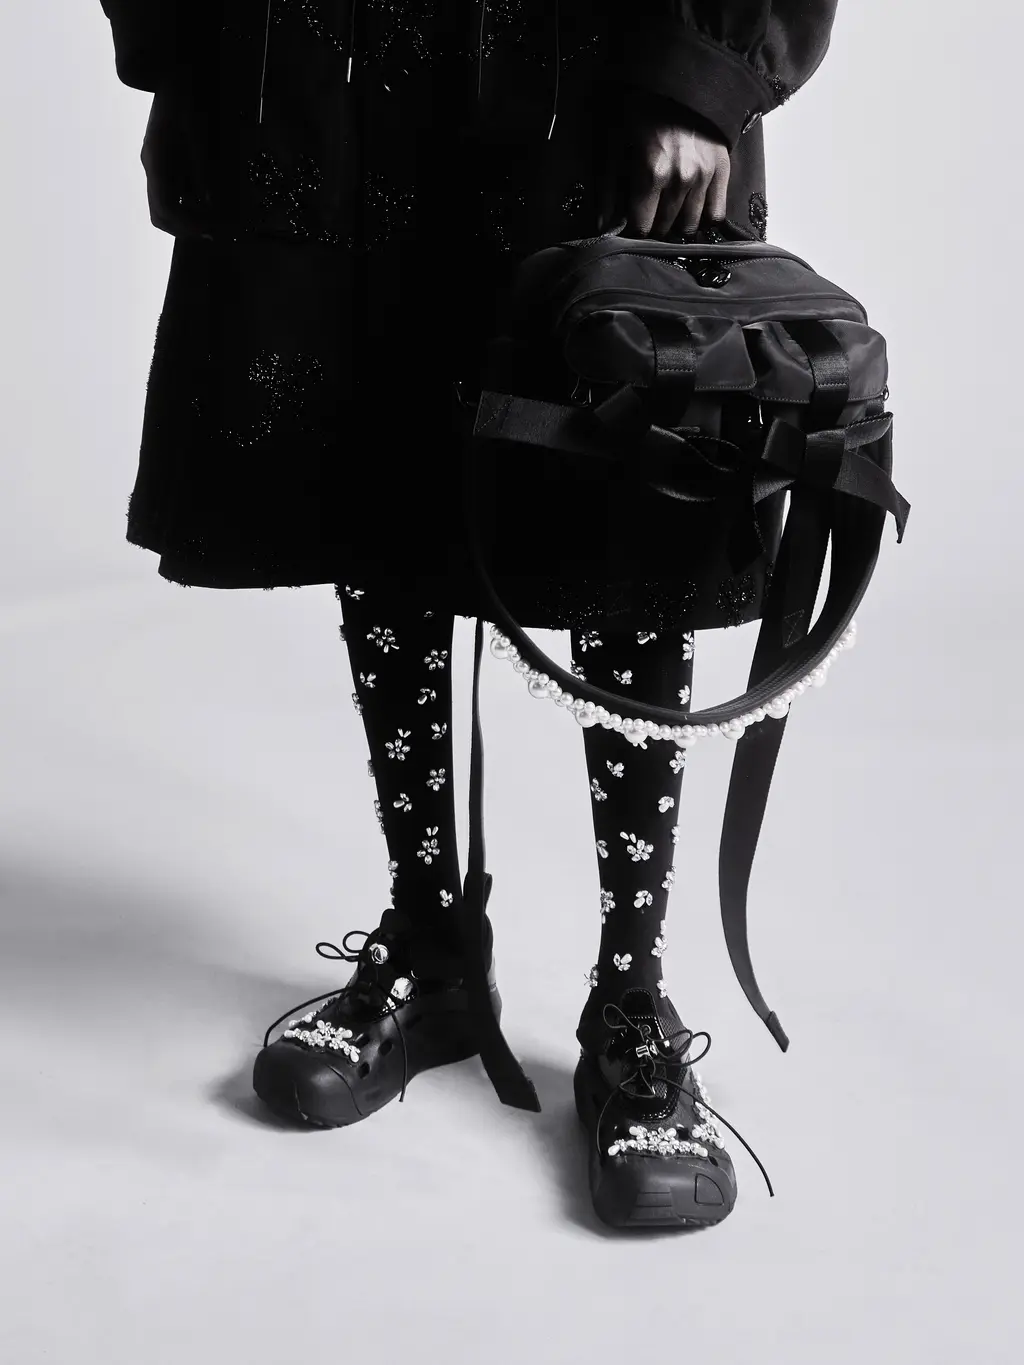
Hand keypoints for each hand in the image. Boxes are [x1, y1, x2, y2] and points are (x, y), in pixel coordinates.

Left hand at [600, 98, 730, 239]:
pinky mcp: (721, 170)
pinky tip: (693, 210)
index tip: (632, 225)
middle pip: (665, 228)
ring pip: (690, 226)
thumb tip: (604, 226)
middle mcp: (681, 179)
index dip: (635, 230)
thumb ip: (609, 188)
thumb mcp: (616, 143)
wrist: (680, 81)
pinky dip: (704, 218)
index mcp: (652, 172)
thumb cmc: (642, 109)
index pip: (642, 227)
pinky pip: (716, 213)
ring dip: (677, 225)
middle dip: (654, 226)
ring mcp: (704, 176)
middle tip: (650, 215)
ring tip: (670, 213)